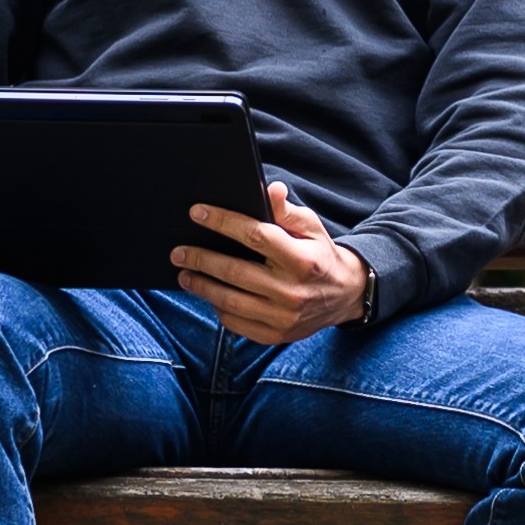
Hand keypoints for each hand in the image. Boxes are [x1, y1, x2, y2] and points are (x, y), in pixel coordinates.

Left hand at [173, 183, 370, 344]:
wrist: (345, 297)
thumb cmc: (320, 255)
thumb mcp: (311, 228)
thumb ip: (287, 211)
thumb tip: (270, 189)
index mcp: (302, 260)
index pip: (255, 236)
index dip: (223, 222)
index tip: (197, 212)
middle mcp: (292, 291)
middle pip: (234, 272)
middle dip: (200, 258)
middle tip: (179, 251)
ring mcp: (283, 317)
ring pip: (229, 301)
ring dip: (201, 286)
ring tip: (184, 274)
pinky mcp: (275, 335)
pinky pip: (235, 323)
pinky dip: (217, 308)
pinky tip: (208, 295)